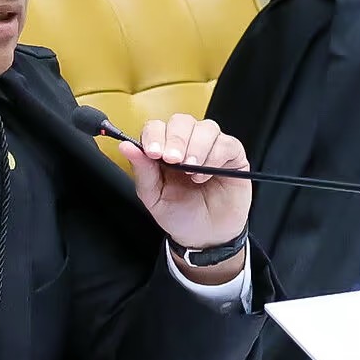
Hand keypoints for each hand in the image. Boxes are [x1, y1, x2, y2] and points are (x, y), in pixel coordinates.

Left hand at [121, 115, 252, 284]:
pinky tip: (205, 176)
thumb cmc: (179, 215)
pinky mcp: (233, 156)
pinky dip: (215, 157)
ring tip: (191, 170)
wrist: (204, 237)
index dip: (155, 135)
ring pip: (206, 128)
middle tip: (173, 161)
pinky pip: (227, 144)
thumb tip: (126, 147)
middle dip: (176, 139)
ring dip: (196, 147)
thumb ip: (142, 171)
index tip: (153, 153)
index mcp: (164, 149)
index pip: (157, 127)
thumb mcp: (154, 196)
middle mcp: (188, 143)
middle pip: (182, 121)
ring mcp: (212, 147)